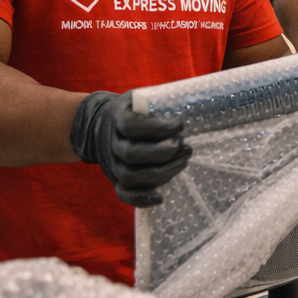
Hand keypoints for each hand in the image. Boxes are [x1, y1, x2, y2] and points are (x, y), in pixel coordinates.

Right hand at [70, 91, 191, 206]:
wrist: (99, 125)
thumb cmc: (132, 111)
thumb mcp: (140, 98)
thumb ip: (160, 103)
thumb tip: (198, 103)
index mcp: (117, 119)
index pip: (132, 126)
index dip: (157, 128)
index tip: (180, 124)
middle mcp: (112, 143)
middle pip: (132, 154)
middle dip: (163, 153)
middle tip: (185, 146)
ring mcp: (112, 164)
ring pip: (130, 176)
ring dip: (161, 173)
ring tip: (184, 161)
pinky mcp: (116, 179)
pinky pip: (123, 194)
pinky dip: (140, 198)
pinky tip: (160, 197)